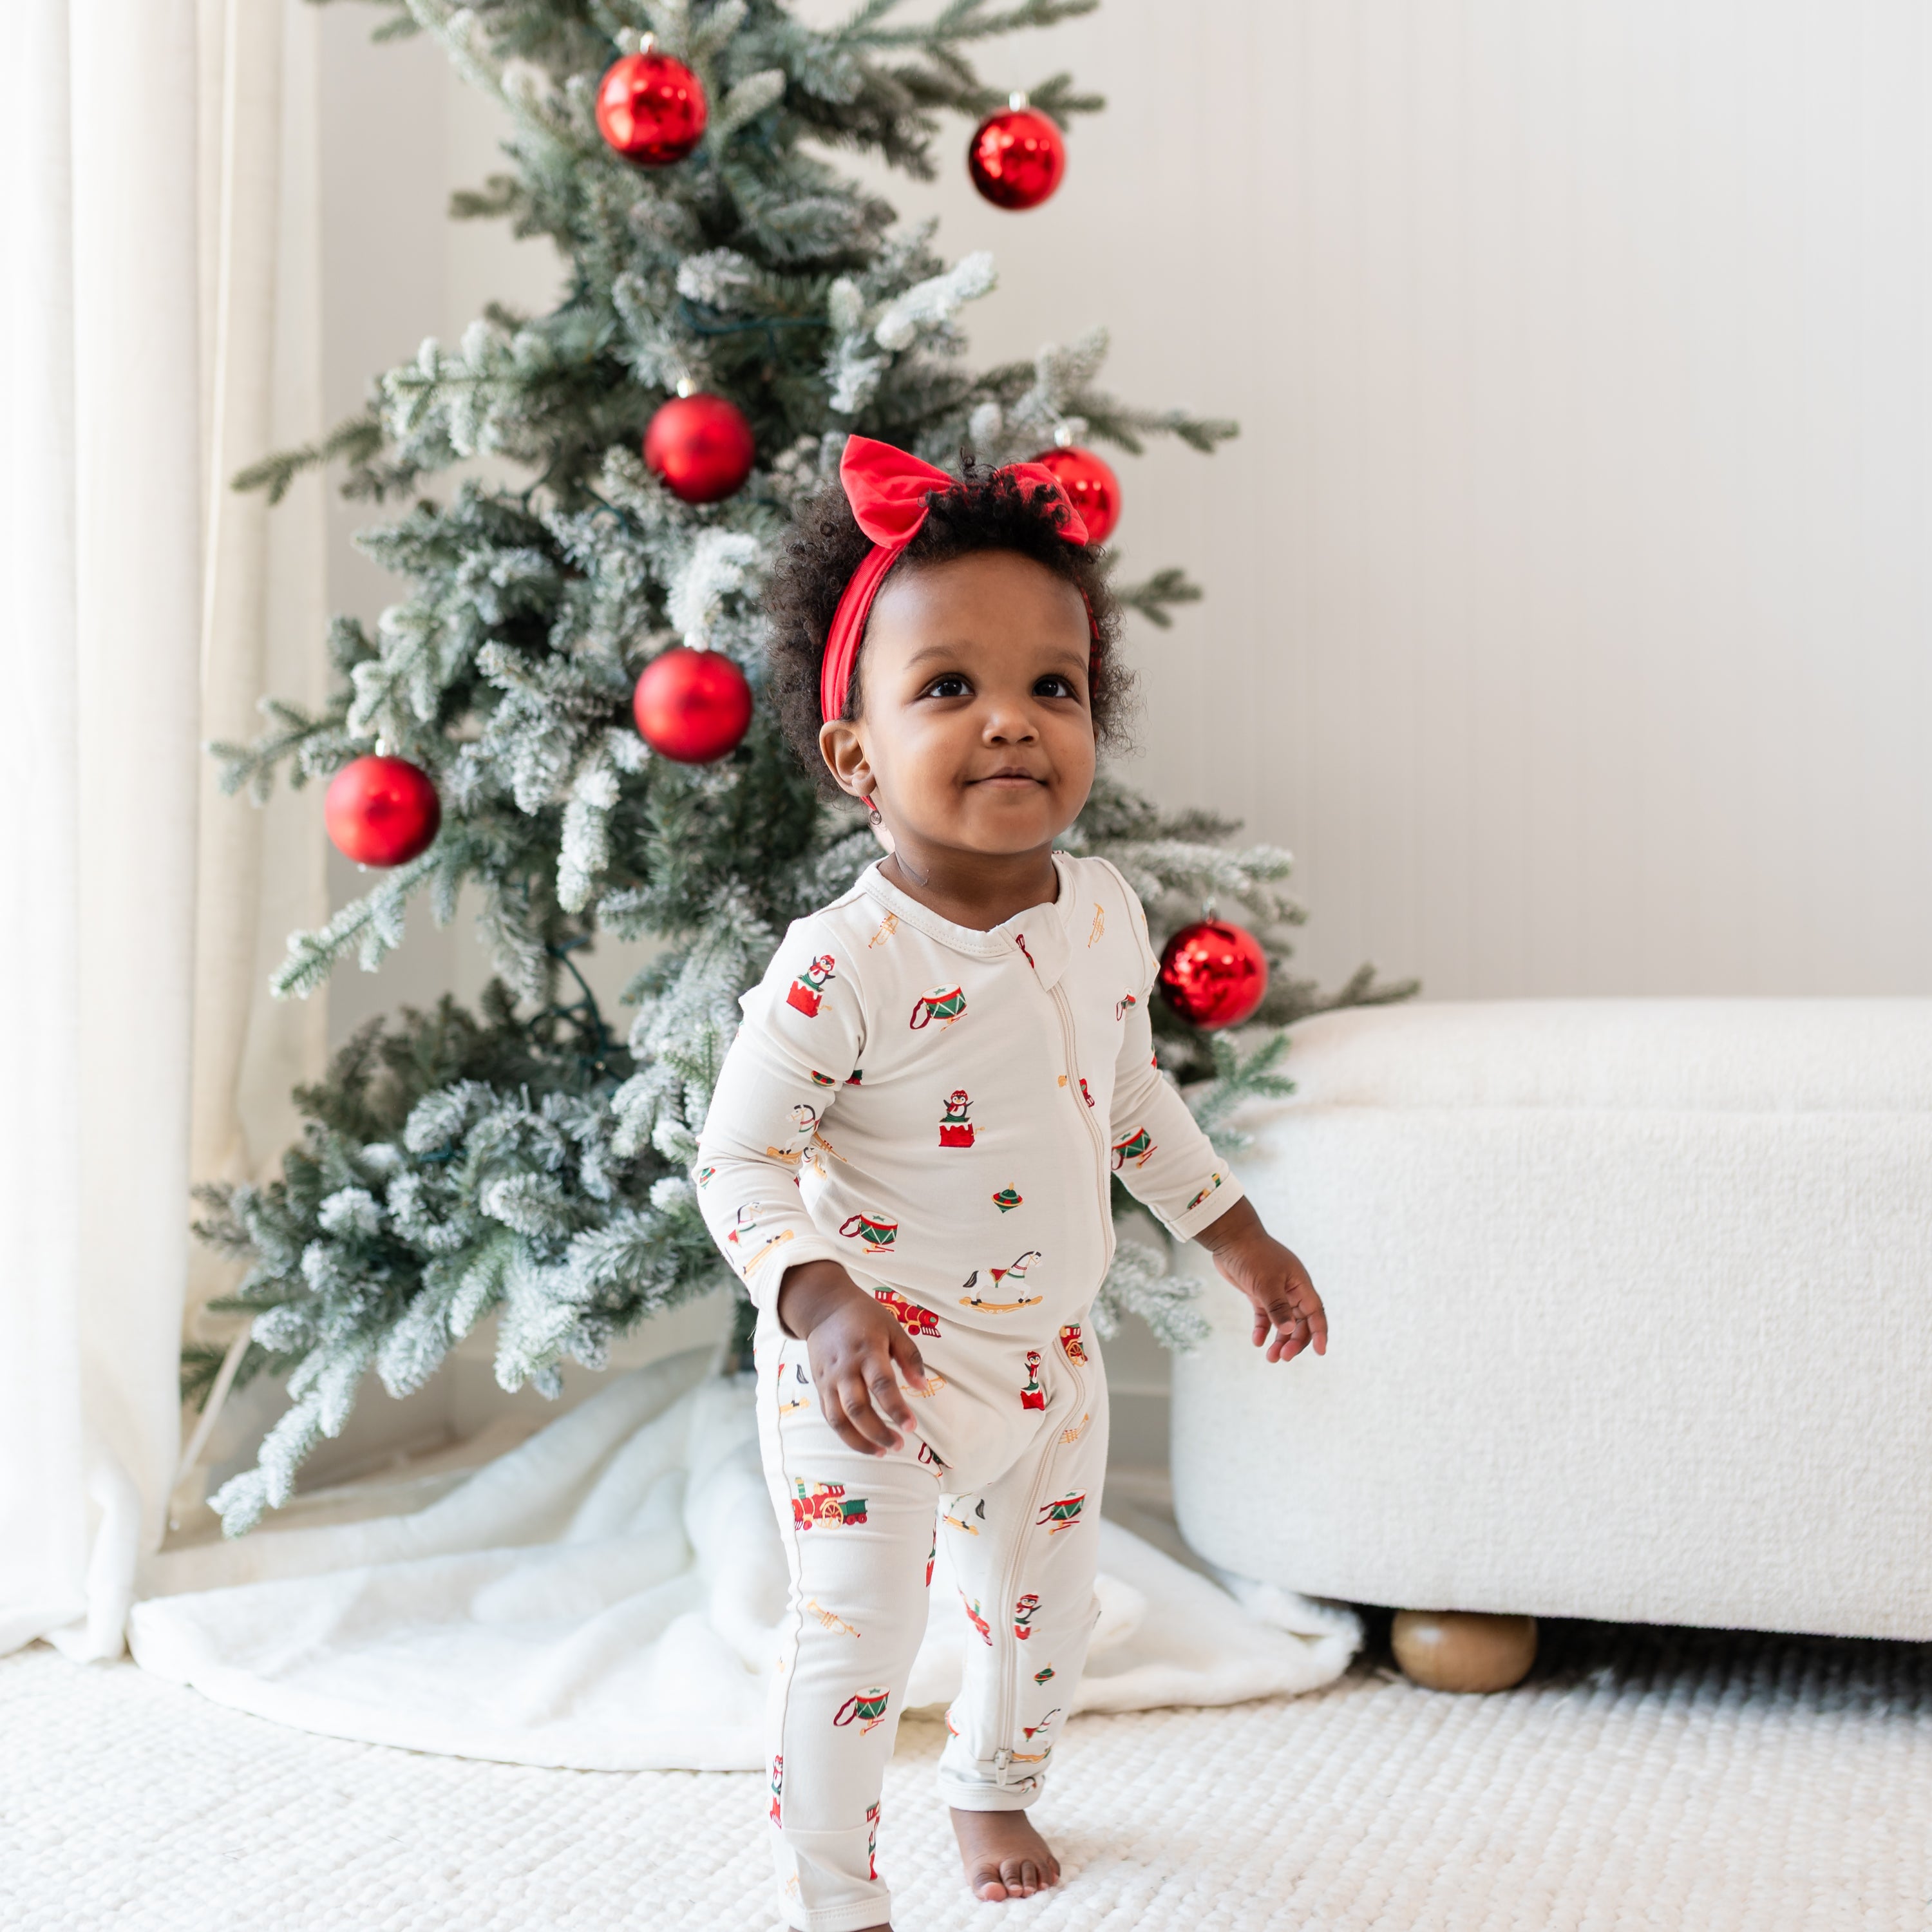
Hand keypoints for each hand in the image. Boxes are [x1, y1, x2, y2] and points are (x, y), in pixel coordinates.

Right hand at [776, 1259, 924, 1454]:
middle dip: (878, 1432)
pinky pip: (829, 1416)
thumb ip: (910, 1357)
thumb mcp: (893, 1327)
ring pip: (839, 1419)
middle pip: (858, 1408)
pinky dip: (845, 1434)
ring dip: (860, 1440)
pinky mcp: (820, 1386)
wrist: (824, 1308)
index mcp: (868, 1350)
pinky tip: (863, 1443)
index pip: (882, 1384)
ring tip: (881, 1452)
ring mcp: (829, 1379)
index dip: (896, 1408)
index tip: (912, 1426)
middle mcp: (846, 1368)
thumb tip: (922, 1387)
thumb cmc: (865, 1317)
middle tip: (899, 1444)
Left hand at [1193, 1196, 1327, 1363]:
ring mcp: (1275, 1292)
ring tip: (1271, 1357)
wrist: (1231, 1238)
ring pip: (1283, 1323)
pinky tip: (1257, 1341)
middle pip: (1301, 1323)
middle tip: (1283, 1357)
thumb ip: (1277, 1307)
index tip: (1321, 1353)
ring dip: (1280, 1340)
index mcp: (1300, 1285)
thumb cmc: (1252, 1256)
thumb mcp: (1266, 1283)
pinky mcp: (1259, 1294)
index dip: (1320, 1333)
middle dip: (1295, 1342)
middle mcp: (1291, 1290)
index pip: (1315, 1313)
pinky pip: (1266, 1317)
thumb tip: (1288, 1330)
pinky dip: (1263, 1330)